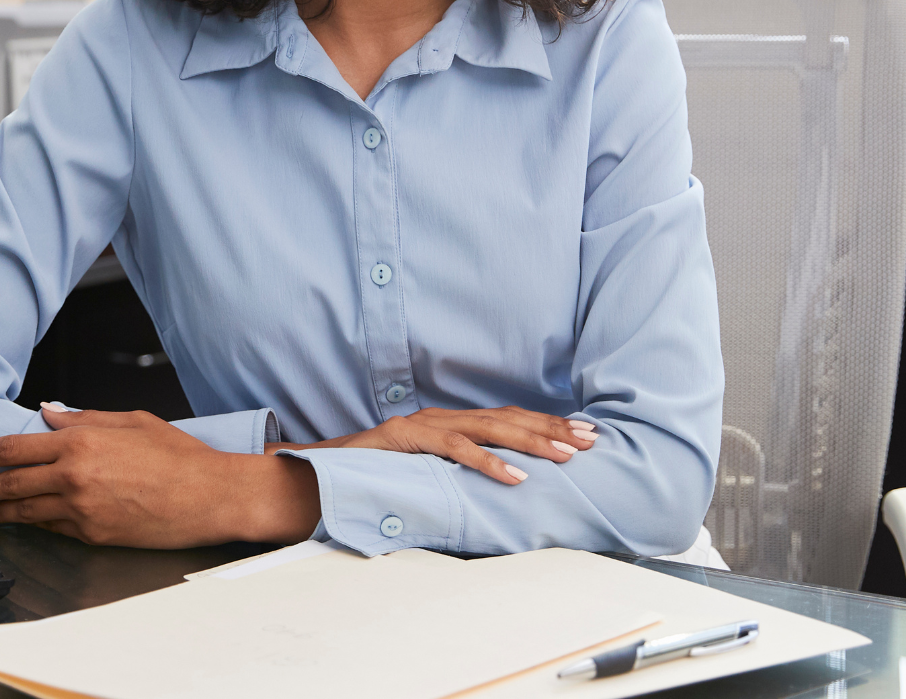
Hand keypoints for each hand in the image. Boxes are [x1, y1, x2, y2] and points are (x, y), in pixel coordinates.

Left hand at [0, 407, 320, 546]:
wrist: (209, 495)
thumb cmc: (178, 455)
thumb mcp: (133, 421)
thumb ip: (84, 417)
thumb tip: (47, 411)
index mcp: (83, 441)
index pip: (14, 448)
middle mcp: (75, 475)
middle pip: (7, 483)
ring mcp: (81, 509)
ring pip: (22, 511)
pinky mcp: (92, 535)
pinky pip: (51, 529)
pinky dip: (29, 524)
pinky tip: (15, 523)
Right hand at [276, 406, 598, 485]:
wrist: (314, 476)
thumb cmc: (370, 480)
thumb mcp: (422, 476)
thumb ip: (454, 475)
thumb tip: (500, 489)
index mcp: (447, 424)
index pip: (507, 420)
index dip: (546, 425)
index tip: (585, 435)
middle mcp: (439, 417)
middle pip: (506, 418)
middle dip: (552, 428)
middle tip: (591, 440)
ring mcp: (421, 425)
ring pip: (486, 428)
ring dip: (530, 441)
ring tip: (565, 456)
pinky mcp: (404, 438)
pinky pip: (452, 448)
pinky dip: (486, 461)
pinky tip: (514, 476)